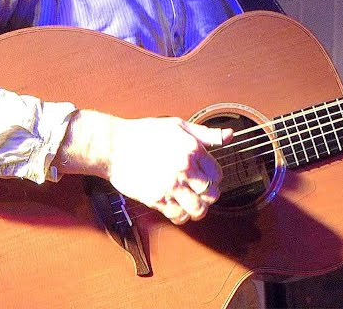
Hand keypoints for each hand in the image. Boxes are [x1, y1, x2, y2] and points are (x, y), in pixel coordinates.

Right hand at [58, 111, 230, 224]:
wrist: (113, 146)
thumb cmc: (143, 133)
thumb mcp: (178, 125)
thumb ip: (206, 134)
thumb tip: (229, 136)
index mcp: (192, 149)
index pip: (217, 174)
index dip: (213, 178)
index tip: (206, 179)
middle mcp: (185, 168)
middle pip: (211, 194)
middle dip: (208, 195)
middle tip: (200, 193)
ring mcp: (171, 185)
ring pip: (198, 209)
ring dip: (198, 209)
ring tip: (191, 203)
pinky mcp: (156, 198)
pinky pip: (178, 216)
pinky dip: (181, 216)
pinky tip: (177, 208)